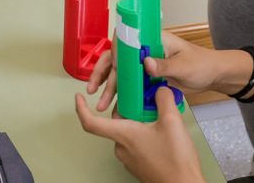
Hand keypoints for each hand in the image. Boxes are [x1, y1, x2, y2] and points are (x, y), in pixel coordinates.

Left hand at [74, 86, 204, 182]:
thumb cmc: (174, 161)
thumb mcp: (172, 121)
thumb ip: (163, 99)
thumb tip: (160, 90)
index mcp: (123, 135)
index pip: (91, 122)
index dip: (81, 108)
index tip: (79, 97)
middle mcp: (122, 147)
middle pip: (115, 121)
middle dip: (127, 106)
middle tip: (142, 96)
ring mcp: (129, 157)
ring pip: (127, 130)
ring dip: (138, 118)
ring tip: (157, 112)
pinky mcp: (139, 163)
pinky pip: (135, 141)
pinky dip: (143, 130)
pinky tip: (161, 128)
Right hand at [84, 31, 229, 112]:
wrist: (213, 76)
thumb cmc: (202, 64)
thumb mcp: (185, 65)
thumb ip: (165, 65)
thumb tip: (146, 62)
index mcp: (153, 39)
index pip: (126, 38)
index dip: (114, 50)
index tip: (107, 65)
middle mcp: (145, 51)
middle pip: (117, 58)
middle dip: (103, 73)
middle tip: (93, 89)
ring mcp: (146, 66)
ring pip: (121, 74)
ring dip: (110, 88)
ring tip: (102, 104)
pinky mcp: (149, 79)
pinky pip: (131, 86)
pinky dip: (122, 95)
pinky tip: (115, 107)